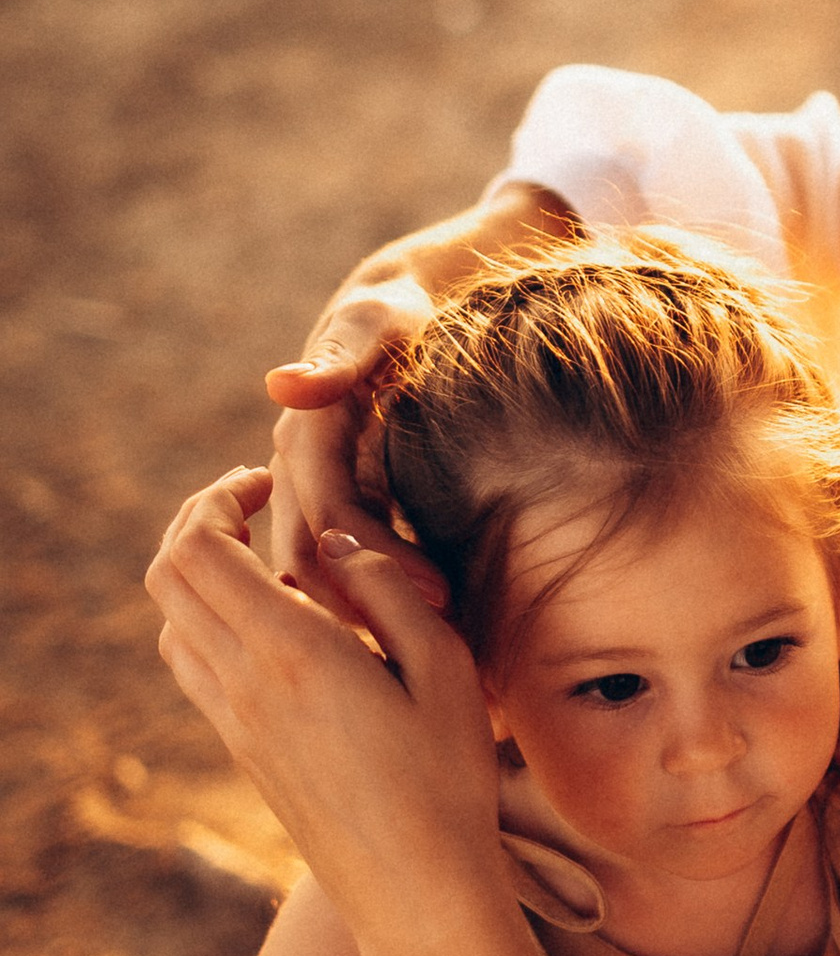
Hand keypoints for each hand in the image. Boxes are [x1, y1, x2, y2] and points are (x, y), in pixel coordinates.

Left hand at [146, 466, 505, 955]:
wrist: (413, 892)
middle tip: (260, 504)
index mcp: (290, 652)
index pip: (198, 547)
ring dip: (202, 573)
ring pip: (172, 621)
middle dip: (200, 520)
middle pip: (168, 575)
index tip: (272, 483)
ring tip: (269, 558)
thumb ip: (387, 592)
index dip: (218, 496)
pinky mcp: (242, 749)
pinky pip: (193, 665)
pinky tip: (277, 624)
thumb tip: (335, 543)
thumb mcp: (446, 669)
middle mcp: (243, 683)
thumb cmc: (447, 780)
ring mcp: (234, 720)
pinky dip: (211, 621)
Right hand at [266, 278, 442, 619]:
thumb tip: (282, 385)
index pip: (332, 513)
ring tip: (435, 643)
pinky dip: (372, 597)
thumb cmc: (393, 316)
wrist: (394, 313)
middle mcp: (296, 471)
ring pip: (319, 571)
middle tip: (442, 635)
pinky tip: (420, 631)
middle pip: (313, 558)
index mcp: (304, 436)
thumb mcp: (374, 323)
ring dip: (366, 610)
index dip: (378, 555)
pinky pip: (342, 563)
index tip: (438, 593)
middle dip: (369, 602)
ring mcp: (310, 492)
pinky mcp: (336, 504)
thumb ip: (341, 356)